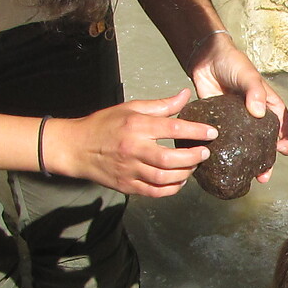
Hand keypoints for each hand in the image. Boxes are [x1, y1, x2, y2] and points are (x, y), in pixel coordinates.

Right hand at [50, 88, 216, 196]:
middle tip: (204, 153)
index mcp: (136, 126)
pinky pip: (154, 192)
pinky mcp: (127, 186)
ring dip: (184, 174)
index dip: (196, 131)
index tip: (212, 133)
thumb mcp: (131, 108)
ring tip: (193, 167)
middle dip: (193, 157)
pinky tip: (179, 181)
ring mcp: (129, 170)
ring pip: (164, 178)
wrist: (76, 147)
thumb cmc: (104, 125)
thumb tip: (185, 95)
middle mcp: (133, 149)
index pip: (173, 127)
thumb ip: (161, 105)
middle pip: (170, 159)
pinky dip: (171, 189)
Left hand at [190, 36, 287, 175]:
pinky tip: (223, 166)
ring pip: (246, 149)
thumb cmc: (234, 64)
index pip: (286, 127)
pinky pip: (226, 144)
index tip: (284, 151)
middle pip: (267, 145)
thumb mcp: (249, 75)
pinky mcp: (221, 127)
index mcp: (269, 107)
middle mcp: (256, 120)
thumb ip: (255, 91)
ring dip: (247, 164)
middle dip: (267, 162)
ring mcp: (238, 125)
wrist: (207, 61)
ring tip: (245, 176)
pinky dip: (226, 156)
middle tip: (263, 175)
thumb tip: (258, 112)